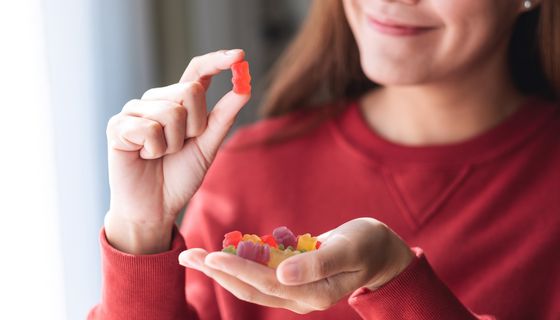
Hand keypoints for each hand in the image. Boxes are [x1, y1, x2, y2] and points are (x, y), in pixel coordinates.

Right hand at [104, 49, 250, 253]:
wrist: (155, 207)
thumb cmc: (180, 176)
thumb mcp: (208, 146)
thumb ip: (223, 117)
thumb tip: (245, 88)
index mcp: (178, 102)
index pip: (197, 72)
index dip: (217, 61)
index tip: (240, 55)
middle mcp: (156, 100)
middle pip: (190, 91)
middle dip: (195, 126)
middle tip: (181, 146)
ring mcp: (134, 111)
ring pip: (171, 112)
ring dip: (174, 143)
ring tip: (160, 155)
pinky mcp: (118, 126)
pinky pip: (149, 129)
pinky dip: (154, 150)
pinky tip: (144, 157)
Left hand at [179, 218, 413, 313]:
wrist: (379, 251)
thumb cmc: (368, 244)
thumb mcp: (349, 249)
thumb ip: (318, 263)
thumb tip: (282, 274)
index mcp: (313, 294)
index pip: (266, 283)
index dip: (238, 270)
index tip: (212, 256)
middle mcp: (299, 297)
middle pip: (250, 288)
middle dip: (217, 273)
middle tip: (187, 255)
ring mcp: (294, 290)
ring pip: (250, 284)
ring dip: (221, 270)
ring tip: (194, 256)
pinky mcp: (291, 280)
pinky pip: (259, 275)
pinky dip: (239, 265)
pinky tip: (221, 254)